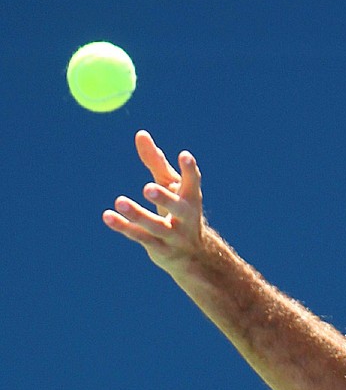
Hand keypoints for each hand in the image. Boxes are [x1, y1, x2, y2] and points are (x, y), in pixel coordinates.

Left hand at [103, 131, 204, 274]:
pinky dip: (124, 227)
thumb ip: (156, 161)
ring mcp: (174, 236)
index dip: (190, 170)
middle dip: (164, 199)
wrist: (192, 256)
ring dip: (138, 214)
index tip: (184, 155)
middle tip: (147, 188)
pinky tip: (108, 216)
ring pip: (155, 226)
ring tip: (120, 201)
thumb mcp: (170, 185)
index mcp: (191, 198)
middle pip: (178, 209)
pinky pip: (140, 237)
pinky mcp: (159, 249)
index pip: (194, 183)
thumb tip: (140, 134)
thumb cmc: (179, 211)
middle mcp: (186, 218)